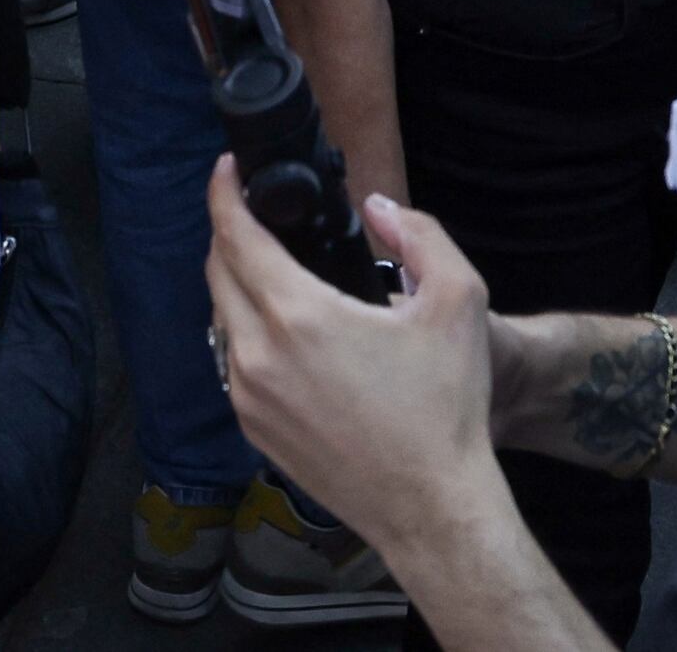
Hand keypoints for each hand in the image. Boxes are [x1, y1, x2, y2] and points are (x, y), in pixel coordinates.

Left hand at [205, 163, 502, 551]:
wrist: (430, 506)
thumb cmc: (445, 407)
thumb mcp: (459, 300)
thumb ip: (420, 235)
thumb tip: (378, 208)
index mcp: (299, 317)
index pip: (235, 236)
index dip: (224, 194)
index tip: (228, 170)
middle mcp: (258, 357)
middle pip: (217, 274)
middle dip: (230, 234)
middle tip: (257, 213)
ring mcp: (249, 399)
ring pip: (221, 321)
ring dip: (236, 286)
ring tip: (273, 269)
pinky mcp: (253, 432)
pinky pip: (233, 364)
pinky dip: (245, 334)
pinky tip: (282, 332)